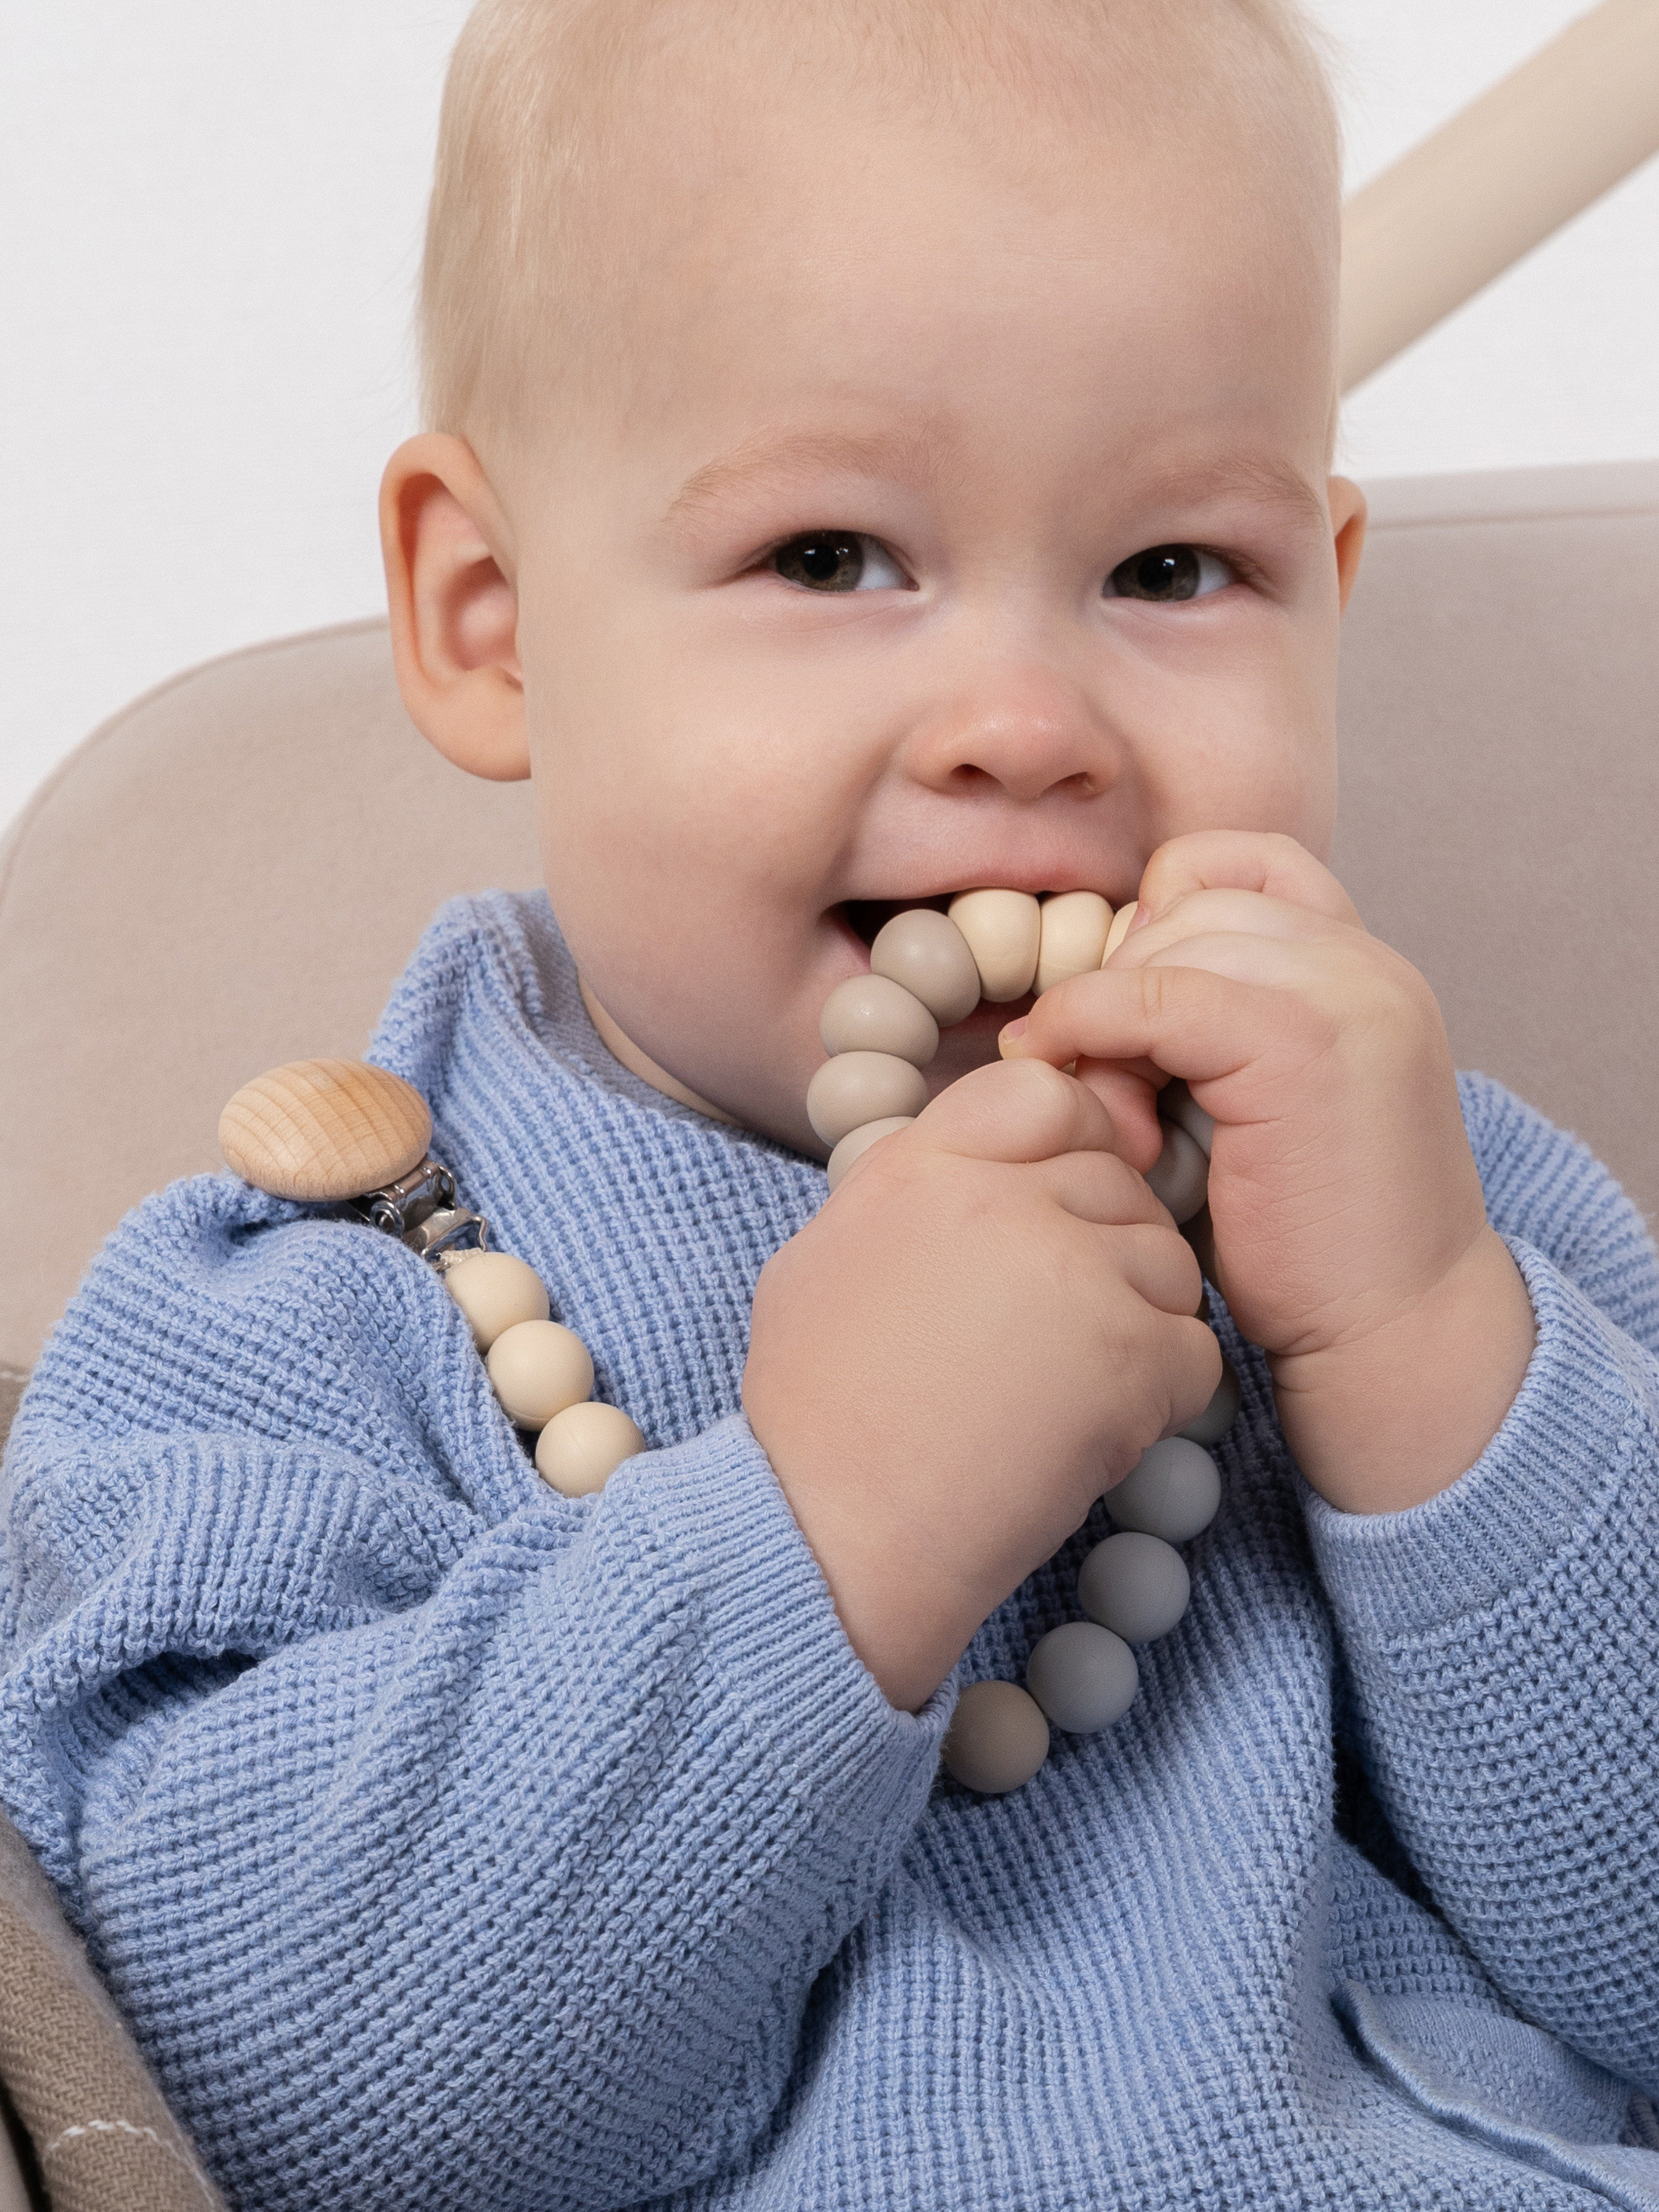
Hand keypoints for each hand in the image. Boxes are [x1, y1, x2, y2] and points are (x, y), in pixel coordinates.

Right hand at [743, 1057, 1217, 1710]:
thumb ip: (908, 1197)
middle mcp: (1000, 1197)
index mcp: (921, 1165)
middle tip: (1057, 1335)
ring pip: (1169, 1263)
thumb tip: (969, 1180)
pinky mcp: (1130, 1355)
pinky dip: (1161, 1399)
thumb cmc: (815, 1419)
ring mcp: (1073, 1271)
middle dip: (1106, 1252)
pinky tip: (1089, 1436)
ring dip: (1139, 1326)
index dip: (1070, 1145)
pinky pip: (1195, 1351)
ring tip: (1063, 1393)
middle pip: (1117, 1182)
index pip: (1043, 1095)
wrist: (829, 1536)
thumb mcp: (824, 1261)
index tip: (1058, 1210)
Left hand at [1002, 832, 1535, 1514]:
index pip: (1239, 863)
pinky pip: (1150, 997)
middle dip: (1125, 985)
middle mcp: (1366, 961)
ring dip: (1110, 1024)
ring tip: (1121, 1130)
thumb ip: (1214, 1029)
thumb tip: (1093, 989)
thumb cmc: (1315, 1249)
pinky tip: (1105, 1123)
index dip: (1161, 922)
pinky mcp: (1299, 1041)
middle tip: (1109, 1098)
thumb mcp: (1265, 1107)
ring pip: (1167, 945)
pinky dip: (1094, 1039)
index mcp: (1365, 968)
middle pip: (1191, 901)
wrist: (1399, 1336)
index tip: (1130, 1018)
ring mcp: (1343, 991)